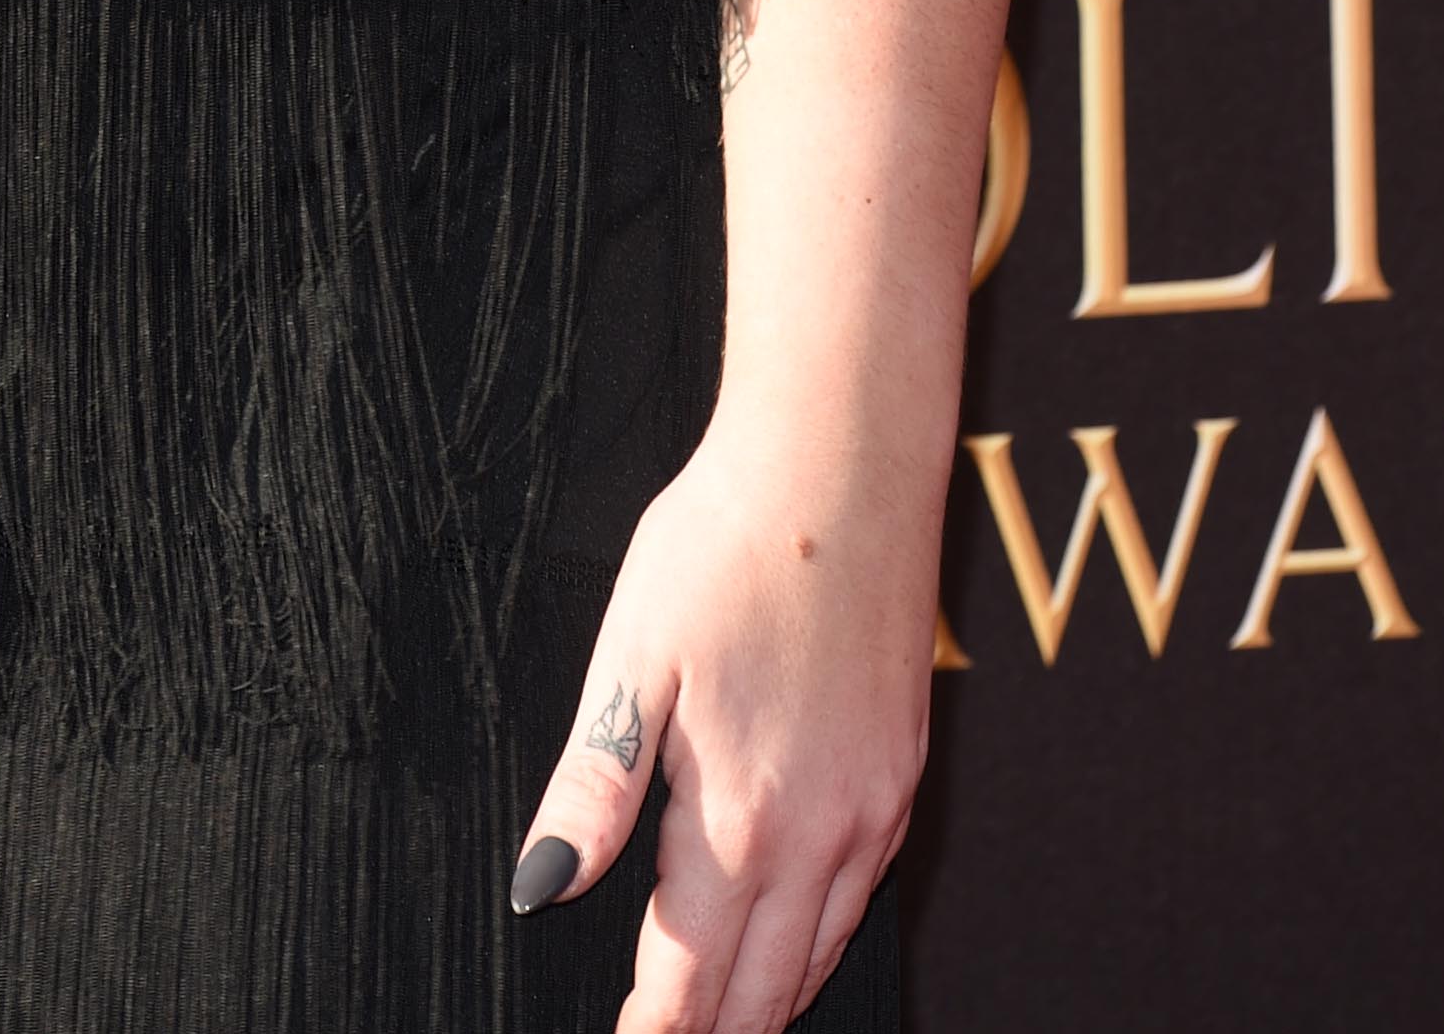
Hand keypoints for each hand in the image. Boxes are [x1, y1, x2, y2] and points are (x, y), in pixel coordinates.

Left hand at [512, 410, 939, 1030]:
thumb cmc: (725, 546)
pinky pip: (861, 900)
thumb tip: (542, 888)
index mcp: (740, 820)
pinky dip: (817, 943)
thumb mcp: (632, 659)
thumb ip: (594, 785)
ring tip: (717, 1022)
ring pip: (817, 957)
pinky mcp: (901, 778)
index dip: (652, 1031)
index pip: (689, 980)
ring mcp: (872, 812)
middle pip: (760, 995)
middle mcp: (821, 838)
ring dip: (765, 1003)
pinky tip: (789, 937)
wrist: (841, 466)